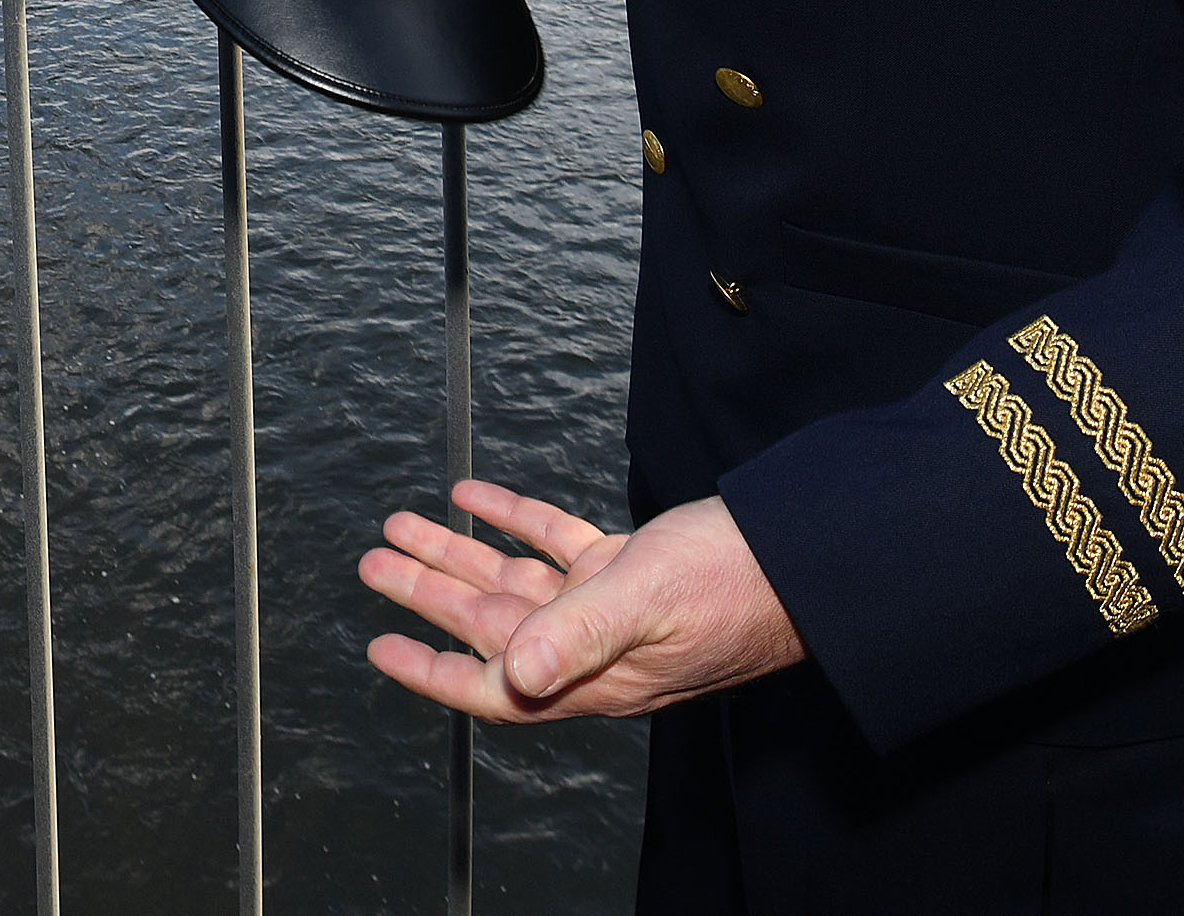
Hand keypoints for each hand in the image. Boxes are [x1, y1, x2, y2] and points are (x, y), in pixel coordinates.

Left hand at [360, 481, 804, 720]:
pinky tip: (478, 497)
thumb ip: (577, 635)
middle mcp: (595, 648)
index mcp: (594, 673)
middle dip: (429, 594)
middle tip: (374, 563)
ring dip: (460, 554)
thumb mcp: (647, 601)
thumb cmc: (739, 585)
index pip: (496, 685)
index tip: (380, 650)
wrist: (809, 559)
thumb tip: (514, 673)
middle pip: (492, 626)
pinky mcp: (635, 572)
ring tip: (404, 526)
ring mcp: (614, 610)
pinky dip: (516, 523)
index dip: (433, 671)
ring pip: (517, 582)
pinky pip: (559, 547)